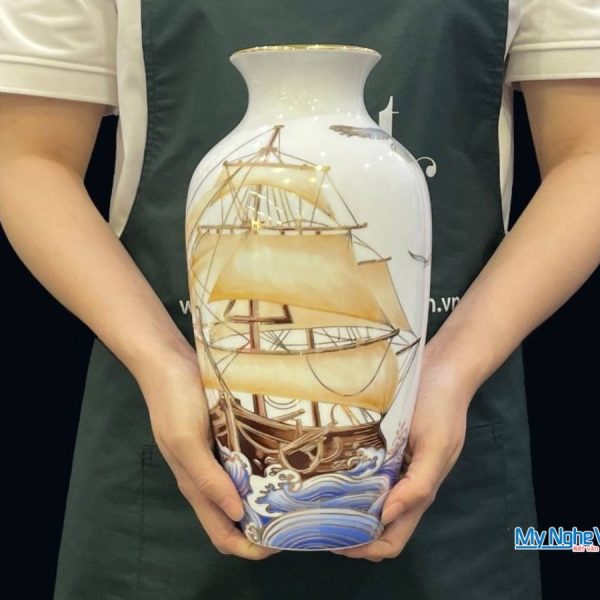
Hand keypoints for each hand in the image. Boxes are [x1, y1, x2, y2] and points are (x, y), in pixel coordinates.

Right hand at [135, 344, 279, 559]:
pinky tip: (287, 462)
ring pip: (245, 492)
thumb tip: (237, 513)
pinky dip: (265, 471)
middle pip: (237, 518)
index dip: (249, 548)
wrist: (169, 362)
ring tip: (299, 494)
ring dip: (268, 500)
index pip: (222, 534)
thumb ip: (207, 478)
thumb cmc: (175, 401)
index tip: (281, 544)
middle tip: (299, 519)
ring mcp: (217, 458)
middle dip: (265, 527)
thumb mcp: (186, 440)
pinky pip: (248, 464)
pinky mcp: (225, 439)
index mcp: (195, 486)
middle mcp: (208, 478)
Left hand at [331, 342, 475, 560]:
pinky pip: (363, 470)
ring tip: (314, 503)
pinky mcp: (383, 446)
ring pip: (366, 500)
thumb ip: (419, 484)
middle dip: (349, 534)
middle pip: (374, 525)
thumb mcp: (436, 447)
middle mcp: (401, 483)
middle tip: (315, 525)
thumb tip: (388, 516)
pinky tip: (324, 471)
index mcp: (418, 491)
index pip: (392, 538)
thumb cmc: (441, 409)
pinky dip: (346, 479)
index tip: (336, 543)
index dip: (367, 549)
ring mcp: (391, 464)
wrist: (441, 369)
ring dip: (345, 508)